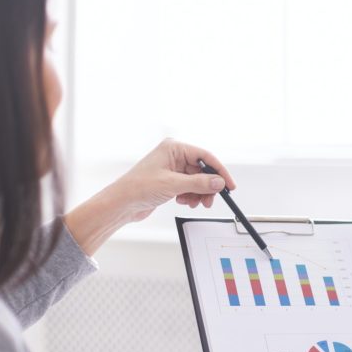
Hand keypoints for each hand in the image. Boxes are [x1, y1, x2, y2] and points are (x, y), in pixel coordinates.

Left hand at [102, 138, 235, 221]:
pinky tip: (184, 201)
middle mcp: (174, 156)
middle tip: (211, 200)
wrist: (122, 203)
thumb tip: (218, 182)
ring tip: (194, 203)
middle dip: (208, 186)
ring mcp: (173, 169)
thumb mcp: (173, 185)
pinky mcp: (171, 181)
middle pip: (203, 170)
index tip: (229, 185)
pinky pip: (190, 187)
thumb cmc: (138, 187)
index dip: (219, 171)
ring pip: (197, 181)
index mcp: (174, 148)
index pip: (205, 156)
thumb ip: (199, 183)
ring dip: (199, 193)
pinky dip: (191, 196)